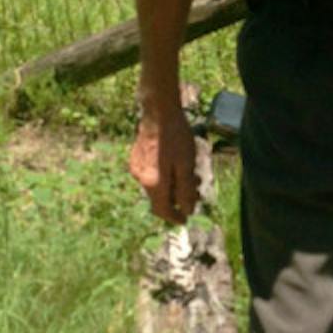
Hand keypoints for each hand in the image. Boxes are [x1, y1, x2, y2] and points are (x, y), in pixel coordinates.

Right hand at [129, 104, 199, 223]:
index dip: (174, 217)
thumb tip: (186, 211)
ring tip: (192, 175)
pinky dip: (165, 176)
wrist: (159, 112)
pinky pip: (151, 175)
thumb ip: (185, 191)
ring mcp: (136, 168)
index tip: (185, 219)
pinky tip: (177, 166)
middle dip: (178, 198)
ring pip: (156, 186)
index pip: (162, 210)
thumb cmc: (176, 138)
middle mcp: (141, 179)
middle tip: (196, 191)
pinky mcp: (135, 158)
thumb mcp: (186, 166)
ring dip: (173, 186)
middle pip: (159, 198)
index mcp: (153, 183)